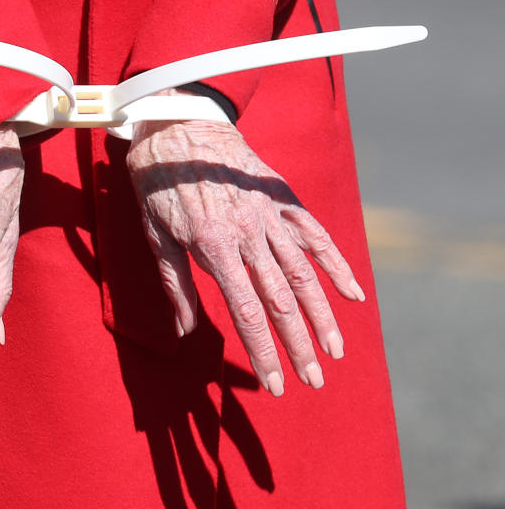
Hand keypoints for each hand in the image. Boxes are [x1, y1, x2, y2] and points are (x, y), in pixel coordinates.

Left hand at [126, 112, 364, 394]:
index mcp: (213, 247)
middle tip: (314, 382)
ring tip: (336, 351)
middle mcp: (249, 233)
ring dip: (323, 316)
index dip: (263, 353)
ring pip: (304, 274)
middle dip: (299, 347)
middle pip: (282, 302)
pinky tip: (353, 294)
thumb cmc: (158, 183)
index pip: (246, 314)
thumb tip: (187, 333)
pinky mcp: (282, 198)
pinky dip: (336, 264)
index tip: (274, 385)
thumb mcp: (154, 236)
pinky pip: (315, 235)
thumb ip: (176, 286)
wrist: (178, 123)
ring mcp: (270, 215)